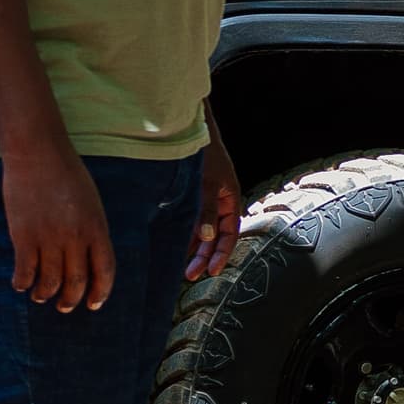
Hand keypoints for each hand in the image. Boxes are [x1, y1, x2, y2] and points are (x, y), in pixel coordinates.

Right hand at [3, 146, 115, 310]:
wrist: (38, 153)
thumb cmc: (66, 174)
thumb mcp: (91, 203)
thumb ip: (91, 230)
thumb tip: (86, 257)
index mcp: (97, 229)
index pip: (105, 271)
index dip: (100, 292)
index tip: (94, 304)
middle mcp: (76, 238)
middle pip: (76, 282)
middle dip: (70, 300)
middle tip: (64, 307)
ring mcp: (49, 239)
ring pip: (50, 282)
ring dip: (45, 294)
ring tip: (40, 296)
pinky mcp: (24, 237)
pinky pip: (25, 271)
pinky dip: (22, 283)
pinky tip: (20, 284)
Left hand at [186, 134, 243, 280]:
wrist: (187, 128)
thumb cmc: (203, 152)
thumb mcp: (206, 184)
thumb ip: (206, 212)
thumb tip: (208, 238)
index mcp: (230, 199)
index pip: (230, 234)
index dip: (222, 254)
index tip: (212, 272)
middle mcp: (218, 202)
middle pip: (214, 237)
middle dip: (204, 256)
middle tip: (190, 275)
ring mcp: (204, 199)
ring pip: (201, 230)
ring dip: (192, 247)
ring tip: (180, 265)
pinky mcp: (189, 196)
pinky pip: (189, 220)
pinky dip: (183, 233)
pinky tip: (172, 243)